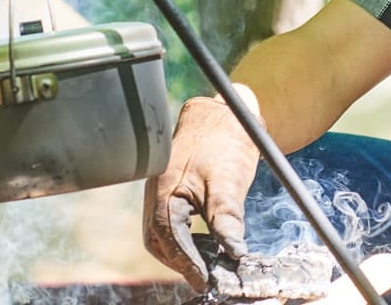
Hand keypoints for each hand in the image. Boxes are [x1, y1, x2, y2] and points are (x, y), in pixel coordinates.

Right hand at [143, 96, 262, 289]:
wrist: (225, 110)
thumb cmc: (225, 140)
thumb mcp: (228, 181)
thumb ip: (227, 219)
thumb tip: (234, 252)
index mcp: (165, 191)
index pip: (169, 239)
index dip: (187, 264)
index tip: (206, 281)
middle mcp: (156, 192)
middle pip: (158, 240)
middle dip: (180, 262)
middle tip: (205, 278)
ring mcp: (160, 189)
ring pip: (161, 232)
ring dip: (180, 251)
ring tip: (207, 263)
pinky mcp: (169, 187)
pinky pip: (168, 220)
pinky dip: (183, 237)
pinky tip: (203, 241)